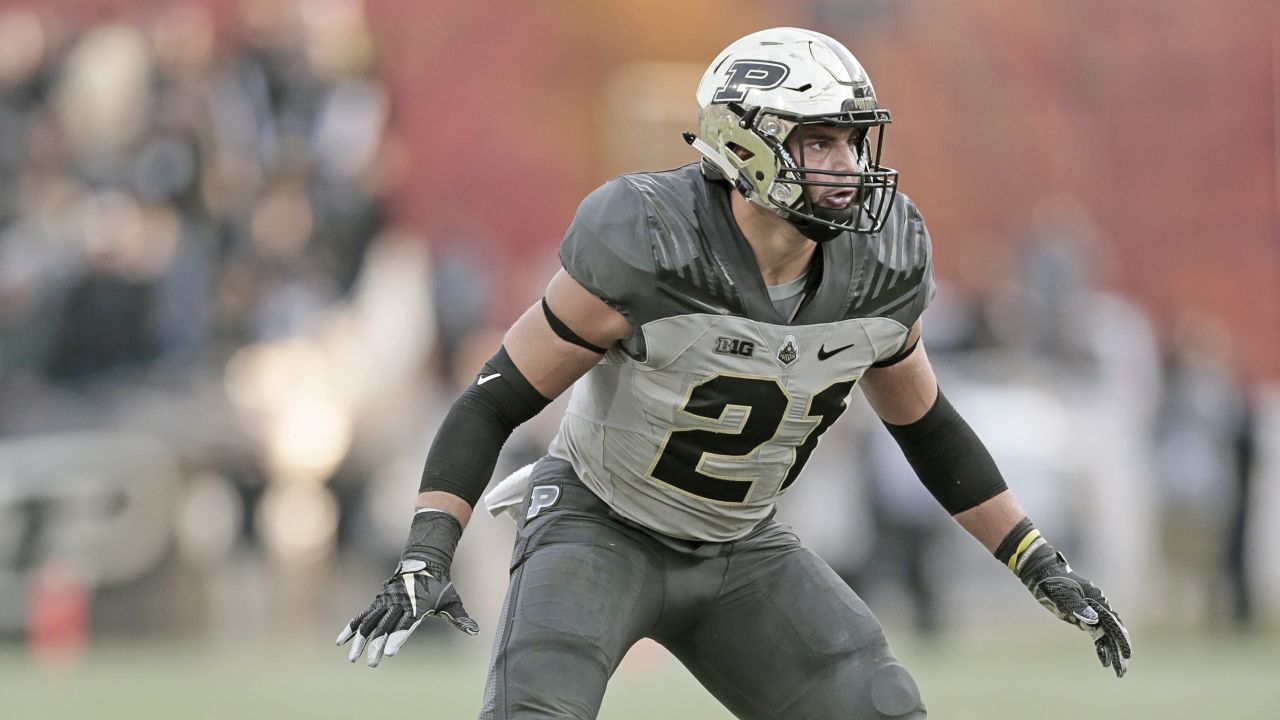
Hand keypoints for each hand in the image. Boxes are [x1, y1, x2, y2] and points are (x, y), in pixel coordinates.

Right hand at [335, 510, 478, 666]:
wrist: (425, 560)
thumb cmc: (440, 585)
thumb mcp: (452, 601)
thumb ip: (461, 618)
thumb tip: (476, 631)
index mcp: (417, 606)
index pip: (405, 625)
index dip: (397, 638)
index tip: (388, 653)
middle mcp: (400, 604)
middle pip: (385, 627)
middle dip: (377, 646)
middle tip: (372, 664)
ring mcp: (387, 601)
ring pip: (370, 622)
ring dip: (361, 640)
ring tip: (353, 658)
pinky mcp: (379, 600)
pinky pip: (362, 615)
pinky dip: (352, 627)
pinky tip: (341, 641)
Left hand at [1019, 547, 1131, 677]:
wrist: (1041, 574)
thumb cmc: (1053, 582)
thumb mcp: (1064, 594)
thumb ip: (1079, 607)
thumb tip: (1094, 620)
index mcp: (1097, 599)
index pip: (1113, 623)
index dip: (1120, 640)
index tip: (1126, 655)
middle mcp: (1098, 606)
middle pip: (1113, 631)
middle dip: (1120, 650)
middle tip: (1123, 670)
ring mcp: (1091, 612)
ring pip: (1106, 634)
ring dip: (1112, 651)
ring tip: (1119, 670)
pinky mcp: (1082, 617)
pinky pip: (1096, 634)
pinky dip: (1101, 646)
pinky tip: (1105, 660)